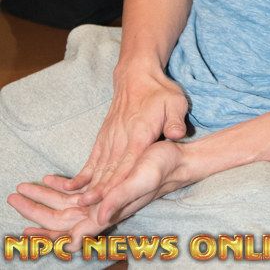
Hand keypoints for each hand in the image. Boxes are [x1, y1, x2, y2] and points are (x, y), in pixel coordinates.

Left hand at [8, 140, 186, 251]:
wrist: (178, 158)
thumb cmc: (163, 166)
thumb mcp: (143, 178)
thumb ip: (121, 197)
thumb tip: (98, 216)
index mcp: (111, 210)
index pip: (76, 231)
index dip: (53, 237)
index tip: (28, 240)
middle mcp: (105, 209)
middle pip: (64, 220)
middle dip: (38, 215)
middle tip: (15, 203)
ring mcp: (105, 198)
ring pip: (67, 206)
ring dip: (45, 201)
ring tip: (21, 192)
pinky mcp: (107, 186)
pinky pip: (78, 193)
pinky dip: (61, 188)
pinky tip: (50, 180)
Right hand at [49, 67, 189, 205]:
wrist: (137, 75)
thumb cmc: (159, 92)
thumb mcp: (175, 101)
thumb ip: (176, 120)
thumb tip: (177, 135)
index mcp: (140, 132)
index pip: (129, 162)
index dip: (120, 182)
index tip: (110, 200)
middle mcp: (122, 137)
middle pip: (111, 169)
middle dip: (101, 191)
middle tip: (90, 211)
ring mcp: (111, 136)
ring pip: (100, 166)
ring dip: (91, 185)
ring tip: (80, 205)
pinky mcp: (104, 136)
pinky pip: (94, 157)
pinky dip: (85, 173)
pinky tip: (74, 188)